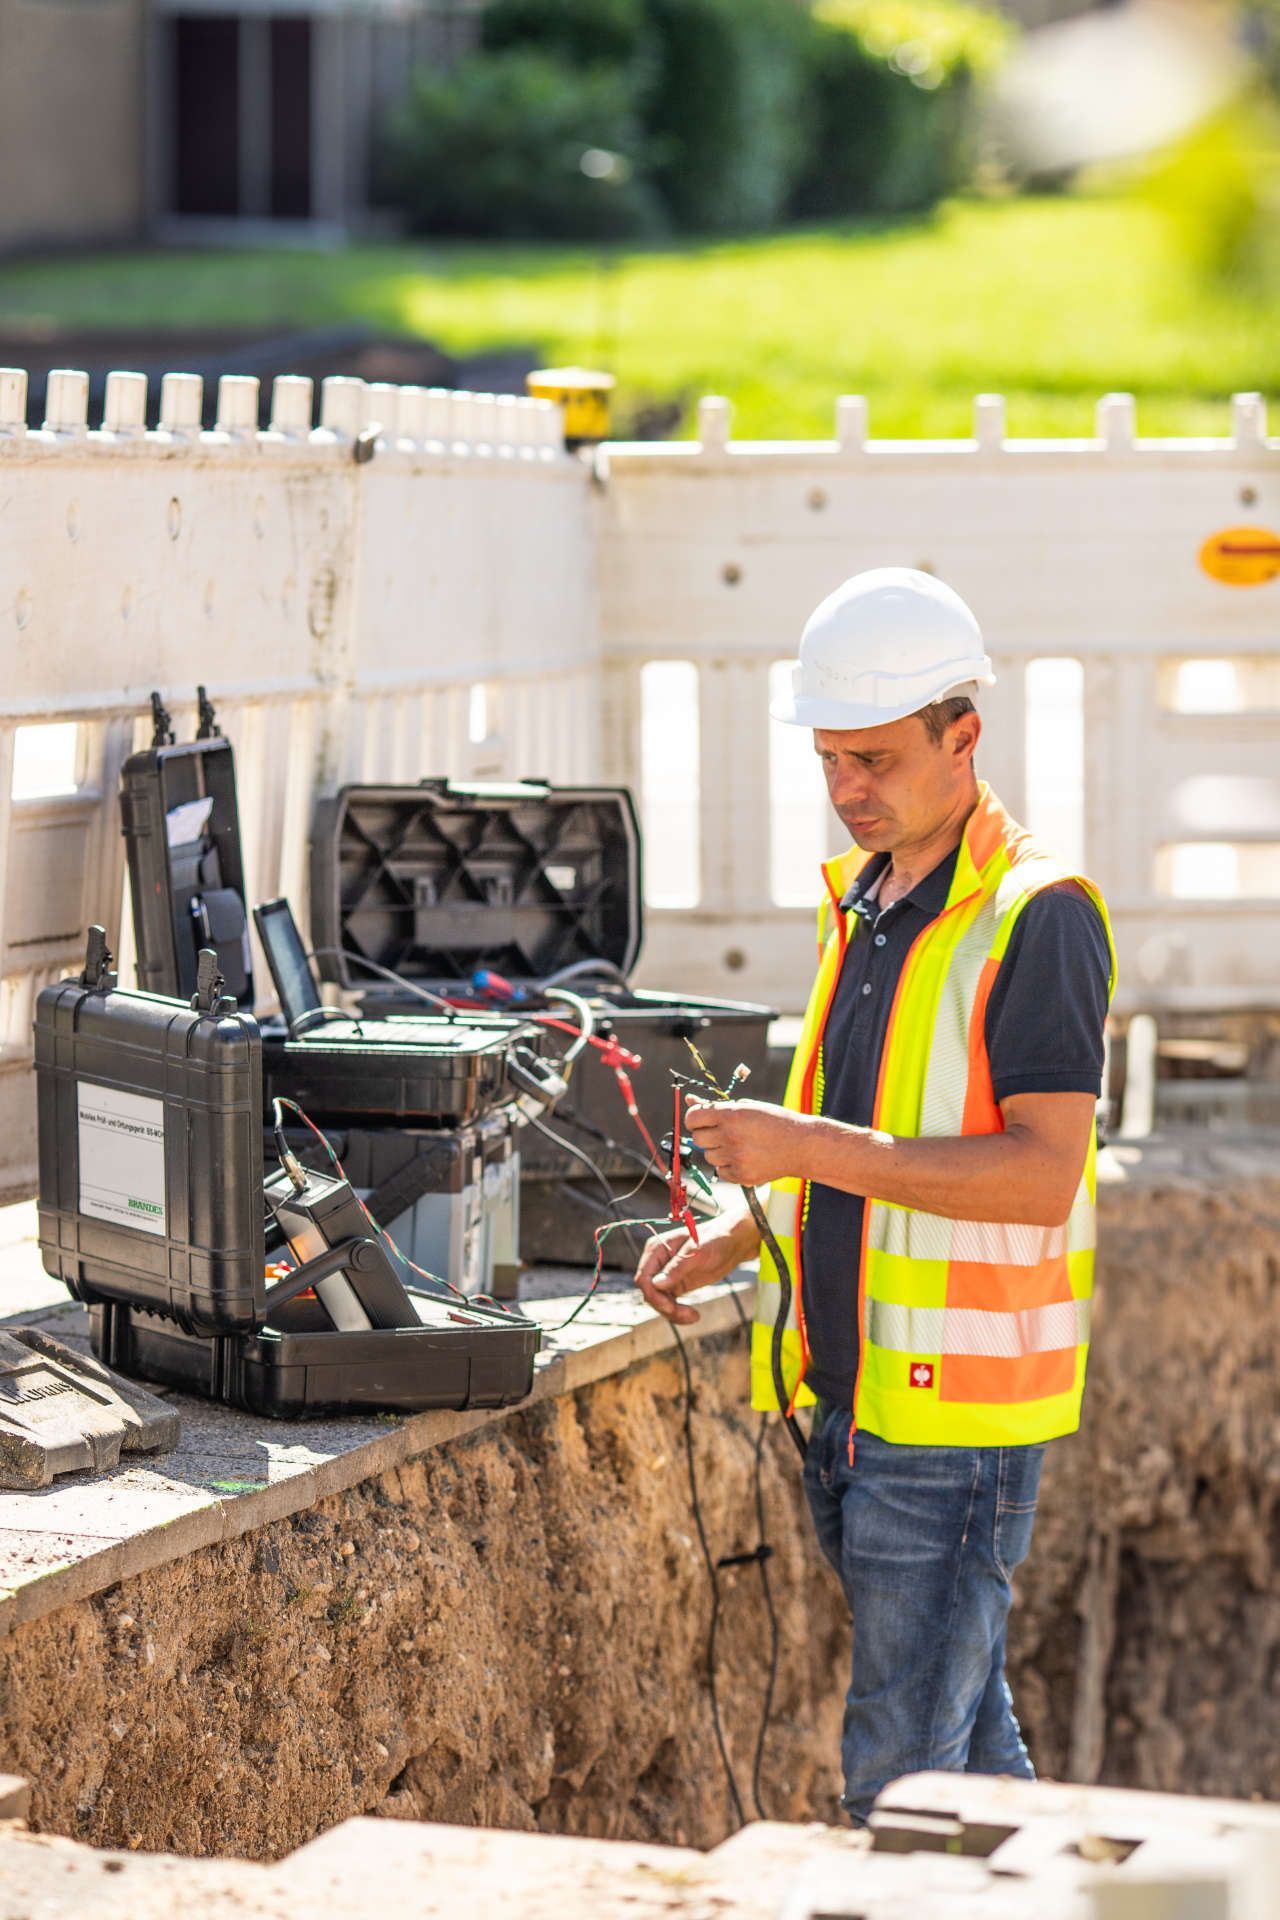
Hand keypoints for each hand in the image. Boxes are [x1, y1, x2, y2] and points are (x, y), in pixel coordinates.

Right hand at [633, 1211, 758, 1324]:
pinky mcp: (676, 1285)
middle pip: (649, 1293)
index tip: (670, 1306)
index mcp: (657, 1249)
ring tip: (693, 1316)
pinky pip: (669, 1304)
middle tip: (687, 1315)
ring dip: (672, 1313)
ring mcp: (666, 1275)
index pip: (644, 1278)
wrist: (733, 1242)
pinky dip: (677, 1313)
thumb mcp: (698, 1252)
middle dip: (665, 1307)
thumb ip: (677, 1267)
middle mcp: (658, 1262)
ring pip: (658, 1302)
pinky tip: (693, 1316)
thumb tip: (657, 1284)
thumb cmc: (716, 1239)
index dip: (653, 1295)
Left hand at [684, 1097, 807, 1187]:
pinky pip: (720, 1171)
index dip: (694, 1118)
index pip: (693, 1118)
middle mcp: (731, 1136)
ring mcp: (736, 1158)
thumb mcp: (747, 1107)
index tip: (701, 1120)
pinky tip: (746, 1158)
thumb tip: (689, 1100)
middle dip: (706, 1135)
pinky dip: (728, 1166)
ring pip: (708, 1156)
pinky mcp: (741, 1176)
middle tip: (723, 1132)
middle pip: (697, 1139)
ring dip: (718, 1150)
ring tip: (740, 1145)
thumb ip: (716, 1106)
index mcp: (731, 1115)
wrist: (802, 1146)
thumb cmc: (774, 1121)